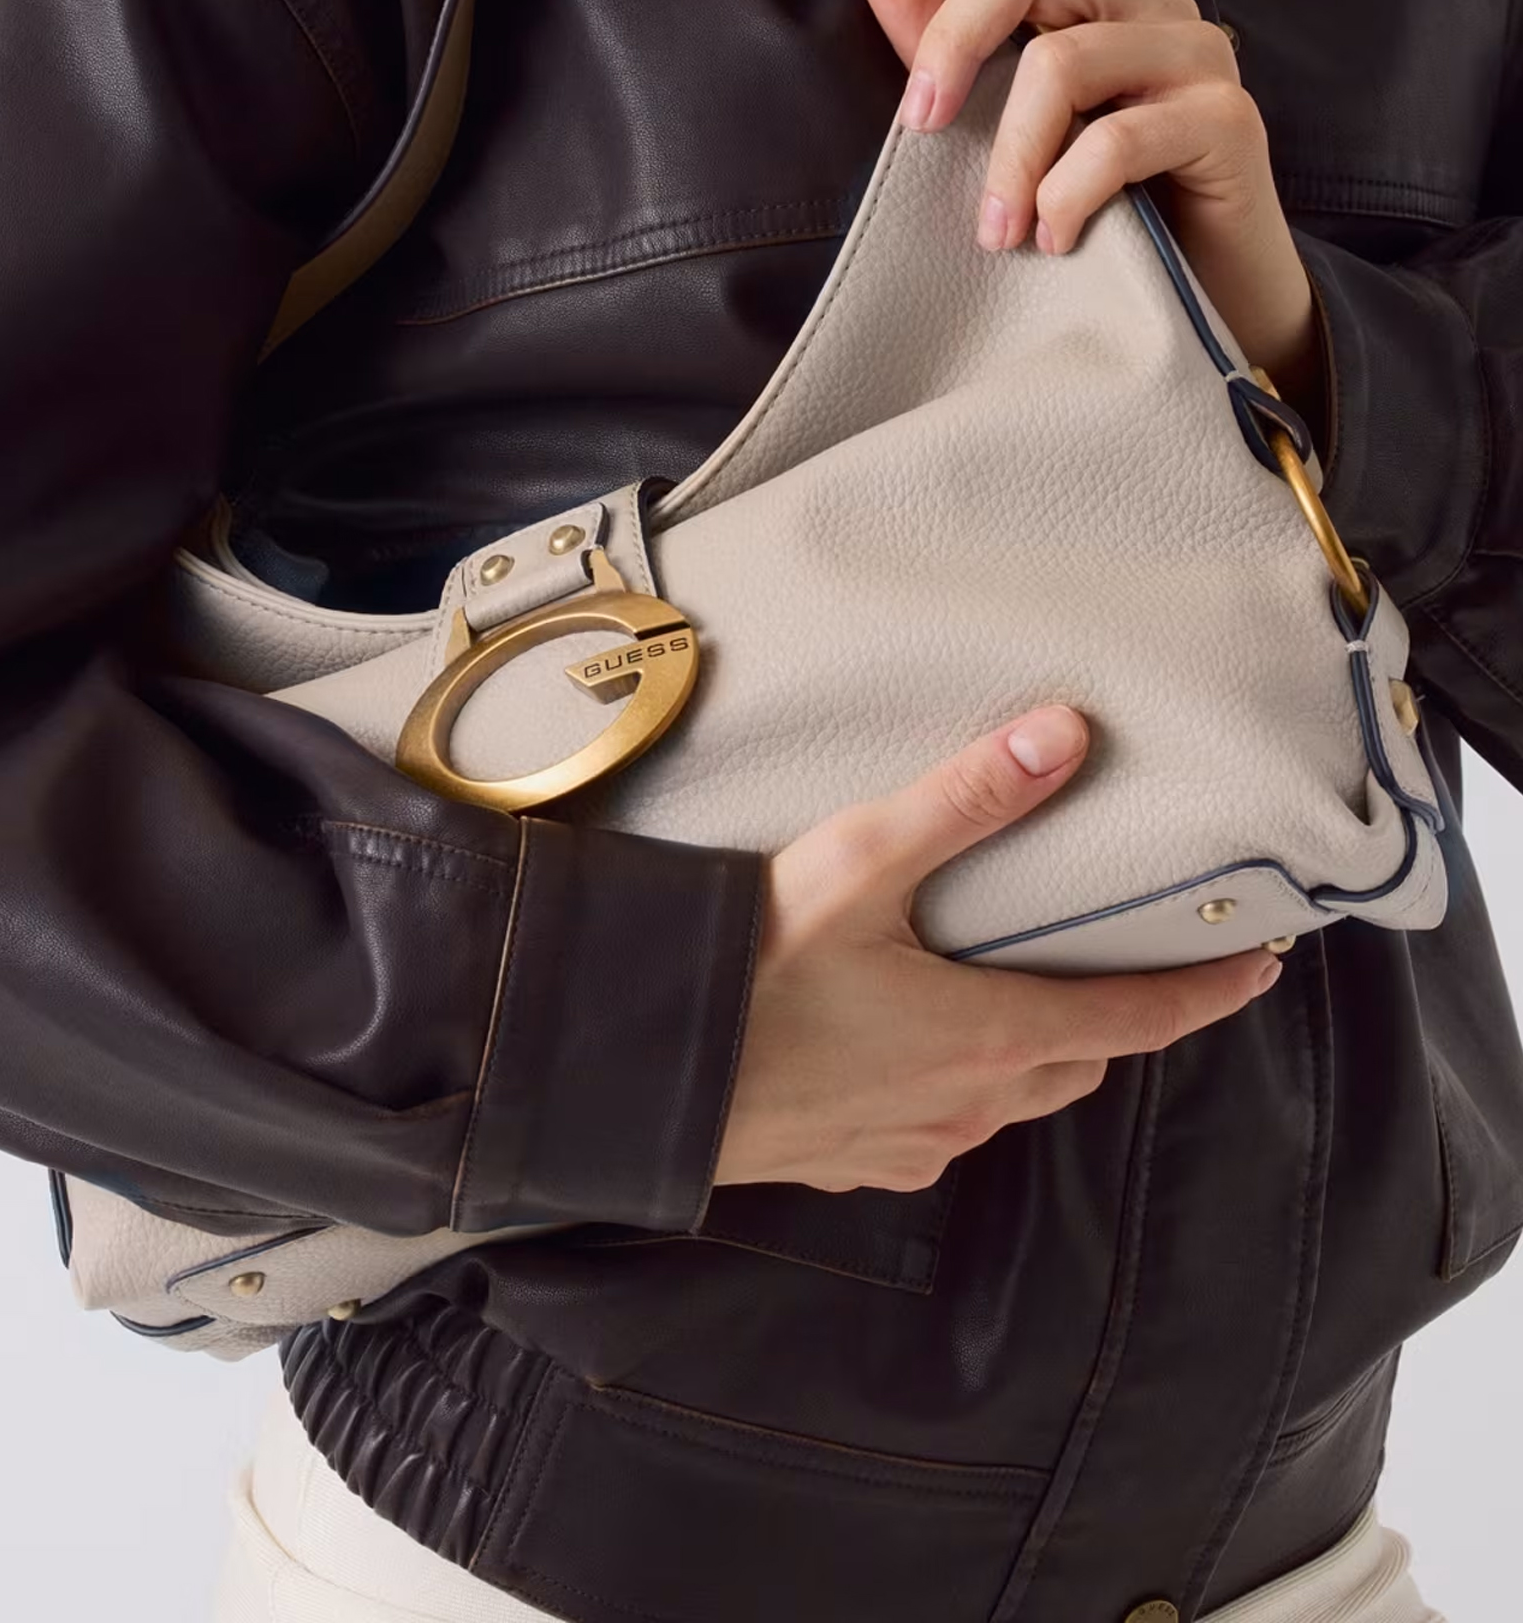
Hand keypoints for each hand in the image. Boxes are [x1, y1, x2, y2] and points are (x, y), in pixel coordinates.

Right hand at [712, 703, 1281, 1191]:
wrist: (639, 1067)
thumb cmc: (751, 965)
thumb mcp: (860, 862)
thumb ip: (967, 802)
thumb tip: (1068, 735)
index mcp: (990, 1036)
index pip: (1136, 1019)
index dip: (1205, 993)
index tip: (1260, 968)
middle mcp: (969, 1106)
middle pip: (1078, 1064)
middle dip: (1114, 1020)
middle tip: (1124, 963)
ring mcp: (912, 1146)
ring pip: (1009, 1102)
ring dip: (1032, 1055)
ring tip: (1012, 993)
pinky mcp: (857, 1164)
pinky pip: (940, 1130)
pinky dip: (957, 1088)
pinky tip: (910, 1048)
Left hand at [847, 0, 1327, 432]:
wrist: (1212, 299)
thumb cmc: (1106, 211)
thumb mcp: (1013, 132)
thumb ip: (956, 56)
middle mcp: (1147, 5)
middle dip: (954, 40)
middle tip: (917, 127)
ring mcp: (1196, 54)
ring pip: (1064, 61)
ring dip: (1009, 156)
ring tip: (997, 231)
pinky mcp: (1227, 117)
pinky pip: (1118, 139)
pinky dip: (1066, 195)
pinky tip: (1055, 239)